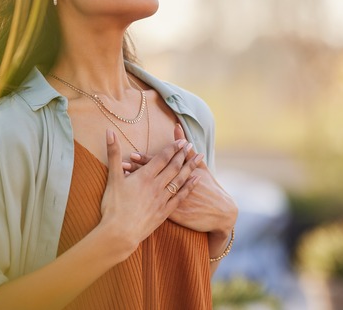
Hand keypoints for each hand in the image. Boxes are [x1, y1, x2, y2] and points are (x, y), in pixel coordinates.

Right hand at [98, 129, 198, 258]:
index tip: (181, 141)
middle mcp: (156, 186)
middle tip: (191, 145)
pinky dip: (190, 187)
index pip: (162, 158)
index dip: (172, 148)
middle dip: (183, 155)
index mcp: (144, 176)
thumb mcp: (112, 178)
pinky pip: (181, 196)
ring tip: (199, 157)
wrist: (120, 234)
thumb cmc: (113, 206)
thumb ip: (113, 153)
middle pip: (173, 167)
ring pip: (180, 180)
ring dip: (190, 167)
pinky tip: (196, 180)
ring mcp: (162, 199)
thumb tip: (109, 131)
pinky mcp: (165, 212)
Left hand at [124, 124, 237, 238]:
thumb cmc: (210, 188)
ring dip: (136, 186)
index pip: (160, 165)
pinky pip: (153, 207)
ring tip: (123, 179)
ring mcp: (172, 202)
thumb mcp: (201, 168)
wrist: (219, 213)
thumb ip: (187, 150)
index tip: (132, 154)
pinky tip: (130, 199)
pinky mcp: (171, 215)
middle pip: (153, 177)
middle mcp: (174, 187)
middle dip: (137, 171)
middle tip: (122, 164)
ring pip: (150, 192)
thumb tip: (177, 127)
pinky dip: (142, 202)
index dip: (145, 160)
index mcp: (180, 175)